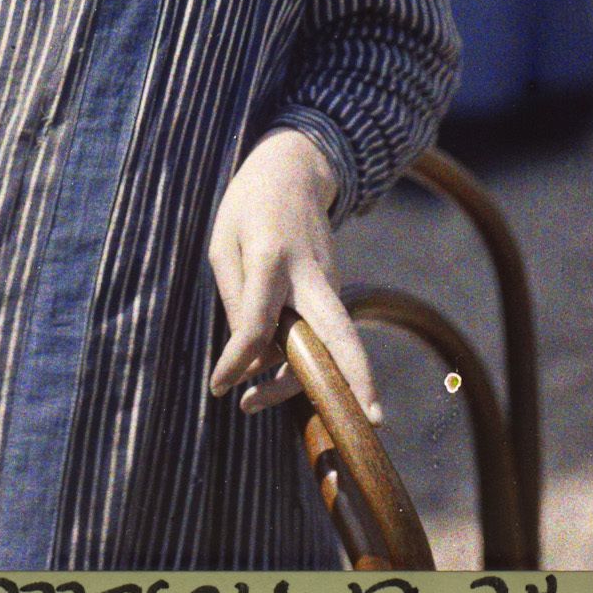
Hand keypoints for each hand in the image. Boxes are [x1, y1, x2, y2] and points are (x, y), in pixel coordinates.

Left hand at [207, 129, 380, 421]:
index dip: (238, 361)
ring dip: (306, 382)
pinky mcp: (333, 290)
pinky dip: (301, 359)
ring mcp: (329, 283)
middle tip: (373, 423)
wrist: (295, 169)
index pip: (257, 323)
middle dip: (358, 379)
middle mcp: (310, 275)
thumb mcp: (224, 243)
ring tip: (253, 401)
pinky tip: (269, 370)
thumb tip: (251, 359)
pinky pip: (321, 334)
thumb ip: (235, 299)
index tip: (219, 388)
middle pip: (341, 334)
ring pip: (331, 344)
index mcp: (271, 258)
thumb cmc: (249, 207)